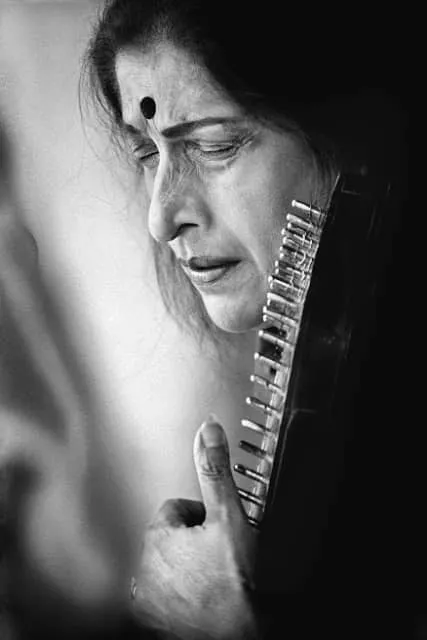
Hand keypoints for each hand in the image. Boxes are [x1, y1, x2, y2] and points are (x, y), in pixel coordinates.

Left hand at [130, 417, 259, 639]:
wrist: (242, 634)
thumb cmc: (236, 583)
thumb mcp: (229, 516)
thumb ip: (215, 470)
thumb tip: (208, 431)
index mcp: (158, 537)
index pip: (176, 509)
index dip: (202, 516)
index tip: (218, 529)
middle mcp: (144, 568)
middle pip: (171, 537)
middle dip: (194, 540)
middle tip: (221, 554)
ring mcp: (149, 599)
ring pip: (168, 566)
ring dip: (187, 567)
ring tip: (215, 577)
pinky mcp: (156, 623)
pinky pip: (166, 596)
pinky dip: (182, 595)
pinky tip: (205, 598)